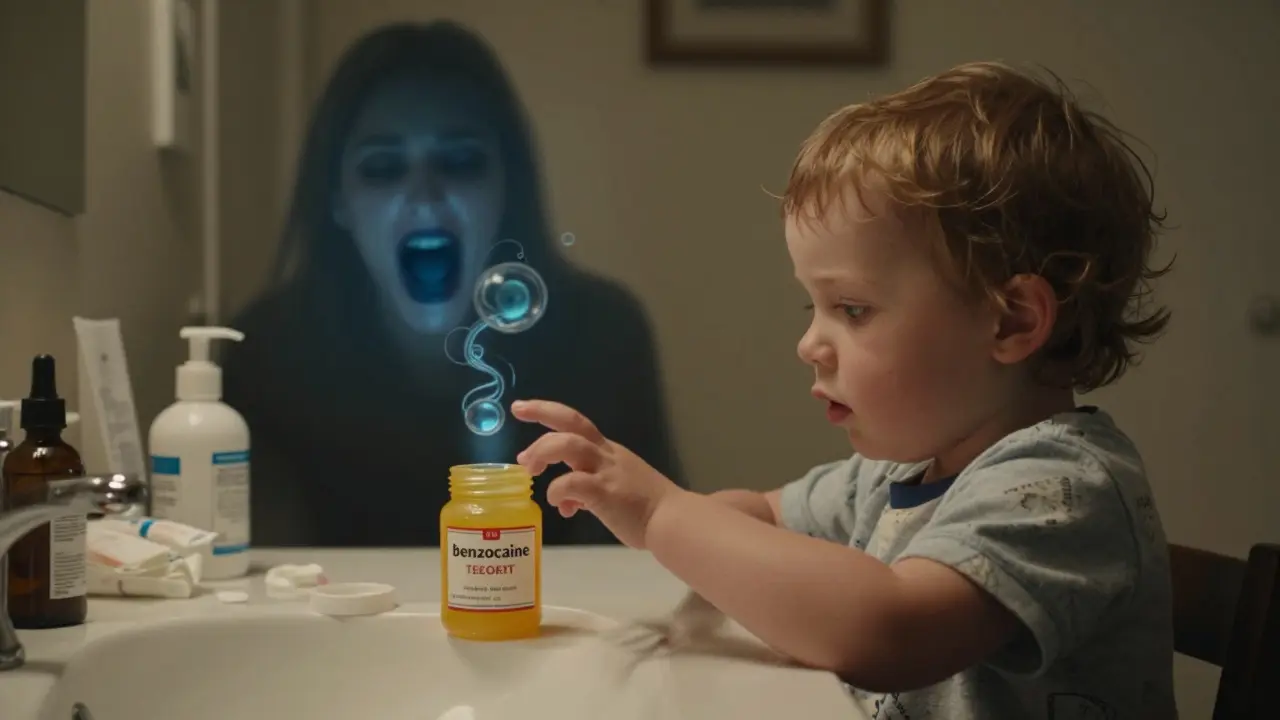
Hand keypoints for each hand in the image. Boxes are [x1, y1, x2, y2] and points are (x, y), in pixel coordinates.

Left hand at [512, 399, 684, 547]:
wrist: (672, 520)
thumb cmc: (648, 510)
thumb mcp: (616, 491)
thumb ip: (589, 491)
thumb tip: (569, 502)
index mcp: (608, 452)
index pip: (576, 422)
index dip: (546, 411)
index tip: (522, 408)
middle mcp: (606, 455)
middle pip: (570, 423)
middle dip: (540, 418)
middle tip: (521, 448)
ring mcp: (606, 471)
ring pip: (568, 444)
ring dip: (543, 453)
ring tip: (530, 470)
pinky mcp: (605, 492)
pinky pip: (572, 483)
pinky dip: (557, 491)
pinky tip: (560, 506)